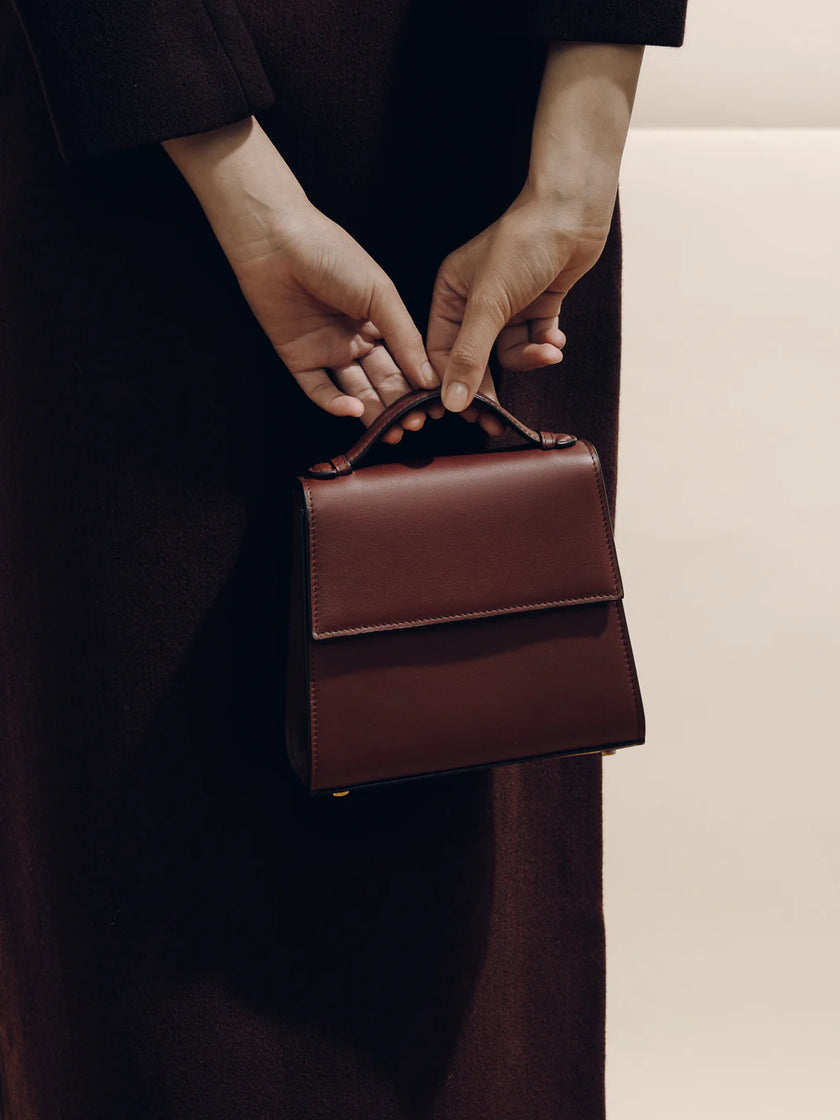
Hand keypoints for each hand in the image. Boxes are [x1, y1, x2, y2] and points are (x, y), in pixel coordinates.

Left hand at [163, 118, 440, 442]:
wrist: (275, 240)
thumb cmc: (331, 254)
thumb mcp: (379, 294)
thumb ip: (405, 338)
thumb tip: (431, 377)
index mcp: (380, 321)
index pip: (405, 361)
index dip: (420, 386)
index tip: (434, 407)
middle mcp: (355, 339)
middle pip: (383, 381)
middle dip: (400, 406)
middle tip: (415, 425)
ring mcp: (327, 350)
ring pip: (355, 391)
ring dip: (374, 413)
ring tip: (393, 431)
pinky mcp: (298, 359)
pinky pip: (319, 390)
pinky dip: (336, 404)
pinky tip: (355, 411)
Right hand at [428, 41, 643, 433]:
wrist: (573, 213)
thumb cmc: (524, 245)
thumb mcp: (490, 305)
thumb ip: (470, 357)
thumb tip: (454, 402)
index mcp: (450, 295)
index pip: (440, 351)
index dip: (451, 382)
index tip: (465, 411)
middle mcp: (474, 302)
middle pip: (475, 358)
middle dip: (490, 383)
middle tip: (497, 416)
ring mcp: (507, 305)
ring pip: (508, 352)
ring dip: (529, 357)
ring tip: (548, 351)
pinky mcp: (536, 305)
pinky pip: (533, 340)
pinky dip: (544, 344)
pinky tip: (556, 339)